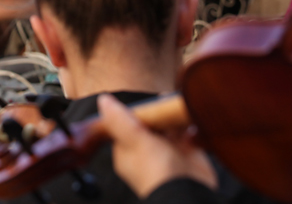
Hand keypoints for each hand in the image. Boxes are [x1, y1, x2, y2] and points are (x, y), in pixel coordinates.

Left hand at [97, 94, 216, 198]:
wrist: (188, 192)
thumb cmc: (156, 171)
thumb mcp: (134, 140)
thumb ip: (119, 120)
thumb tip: (103, 99)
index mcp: (127, 151)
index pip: (125, 125)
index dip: (133, 112)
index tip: (141, 102)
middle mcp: (146, 152)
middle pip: (149, 124)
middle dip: (156, 112)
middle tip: (161, 99)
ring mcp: (167, 152)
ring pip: (168, 127)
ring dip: (172, 116)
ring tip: (174, 104)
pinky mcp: (187, 153)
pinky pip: (187, 133)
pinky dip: (188, 125)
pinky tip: (188, 119)